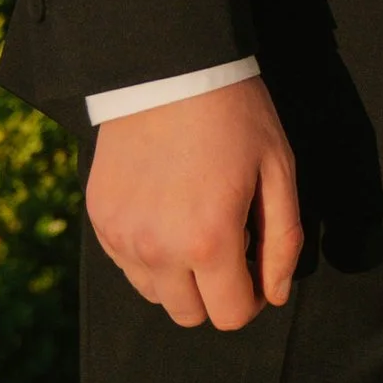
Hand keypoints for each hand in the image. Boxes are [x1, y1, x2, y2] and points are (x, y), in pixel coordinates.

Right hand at [86, 75, 303, 330]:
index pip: (230, 316)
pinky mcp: (100, 219)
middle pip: (189, 315)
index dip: (251, 298)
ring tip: (194, 222)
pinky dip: (148, 252)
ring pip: (156, 294)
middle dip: (216, 289)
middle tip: (229, 239)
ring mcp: (122, 236)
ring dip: (179, 275)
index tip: (256, 266)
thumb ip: (282, 241)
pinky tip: (165, 208)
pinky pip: (127, 264)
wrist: (171, 66)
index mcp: (209, 241)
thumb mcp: (278, 169)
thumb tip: (274, 295)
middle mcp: (158, 249)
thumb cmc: (235, 114)